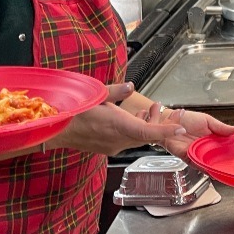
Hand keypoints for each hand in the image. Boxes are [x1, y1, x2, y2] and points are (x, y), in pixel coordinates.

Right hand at [49, 83, 186, 156]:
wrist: (52, 130)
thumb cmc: (71, 112)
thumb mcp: (93, 95)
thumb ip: (114, 91)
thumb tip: (130, 85)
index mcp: (117, 126)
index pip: (148, 133)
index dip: (167, 130)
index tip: (181, 127)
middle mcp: (117, 140)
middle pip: (147, 135)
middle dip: (160, 122)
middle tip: (165, 108)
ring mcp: (112, 146)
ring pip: (138, 138)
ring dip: (148, 124)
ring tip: (152, 108)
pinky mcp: (107, 147)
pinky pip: (128, 140)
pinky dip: (137, 129)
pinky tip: (136, 117)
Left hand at [134, 101, 233, 160]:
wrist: (167, 121)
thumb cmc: (185, 119)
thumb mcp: (207, 120)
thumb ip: (220, 127)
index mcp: (211, 138)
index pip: (223, 147)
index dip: (231, 151)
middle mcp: (204, 147)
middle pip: (217, 157)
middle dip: (225, 162)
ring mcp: (196, 153)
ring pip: (208, 163)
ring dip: (215, 166)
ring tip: (225, 169)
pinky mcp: (187, 157)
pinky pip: (197, 164)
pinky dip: (204, 168)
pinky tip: (212, 170)